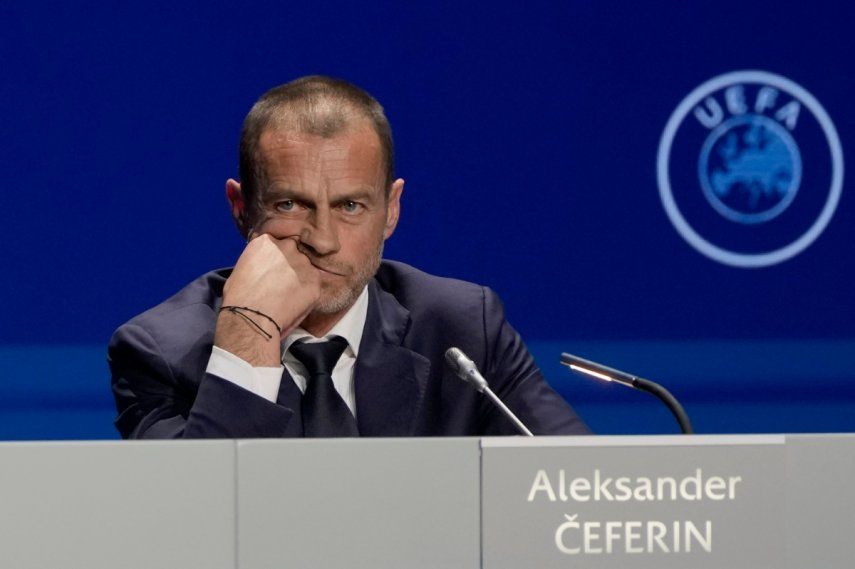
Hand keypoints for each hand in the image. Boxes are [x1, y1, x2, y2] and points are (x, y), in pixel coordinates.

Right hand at [215, 234, 320, 364]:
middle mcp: (287, 247)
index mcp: (267, 241)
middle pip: (293, 252)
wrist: (251, 316)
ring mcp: (303, 263)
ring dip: (300, 277)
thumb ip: (260, 258)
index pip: (278, 242)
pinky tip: (294, 302)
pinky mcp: (314, 281)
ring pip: (305, 268)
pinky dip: (306, 292)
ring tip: (287, 294)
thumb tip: (267, 263)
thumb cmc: (239, 296)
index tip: (273, 267)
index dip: (276, 256)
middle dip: (289, 263)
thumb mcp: (243, 266)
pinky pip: (313, 283)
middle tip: (281, 281)